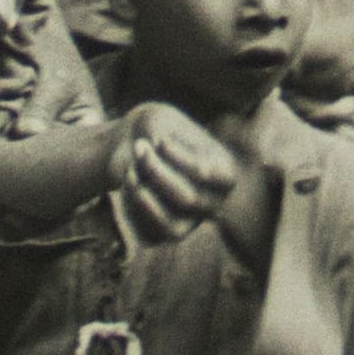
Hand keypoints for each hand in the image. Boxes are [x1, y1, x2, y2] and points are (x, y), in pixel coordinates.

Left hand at [108, 102, 238, 242]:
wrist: (137, 144)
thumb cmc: (157, 129)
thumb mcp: (160, 120)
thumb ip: (159, 138)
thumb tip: (151, 162)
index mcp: (224, 173)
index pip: (207, 175)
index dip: (180, 160)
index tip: (159, 142)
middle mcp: (213, 202)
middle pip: (188, 198)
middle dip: (156, 171)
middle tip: (139, 146)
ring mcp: (192, 221)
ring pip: (169, 222)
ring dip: (142, 194)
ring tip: (129, 168)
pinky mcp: (166, 233)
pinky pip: (149, 234)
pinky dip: (132, 207)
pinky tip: (129, 182)